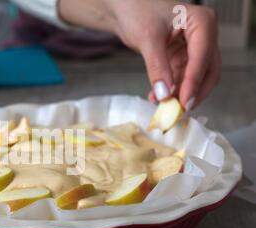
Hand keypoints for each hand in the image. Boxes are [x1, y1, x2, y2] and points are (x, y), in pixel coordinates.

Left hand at [59, 0, 220, 109]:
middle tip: (177, 111)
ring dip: (181, 95)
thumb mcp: (148, 38)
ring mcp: (194, 48)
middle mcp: (203, 36)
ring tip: (163, 108)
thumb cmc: (138, 10)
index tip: (184, 102)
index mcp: (202, 22)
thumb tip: (164, 94)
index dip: (194, 82)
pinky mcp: (182, 59)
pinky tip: (156, 98)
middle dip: (193, 92)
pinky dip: (172, 91)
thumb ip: (157, 67)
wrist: (126, 9)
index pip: (203, 57)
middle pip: (207, 71)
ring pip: (195, 79)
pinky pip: (181, 80)